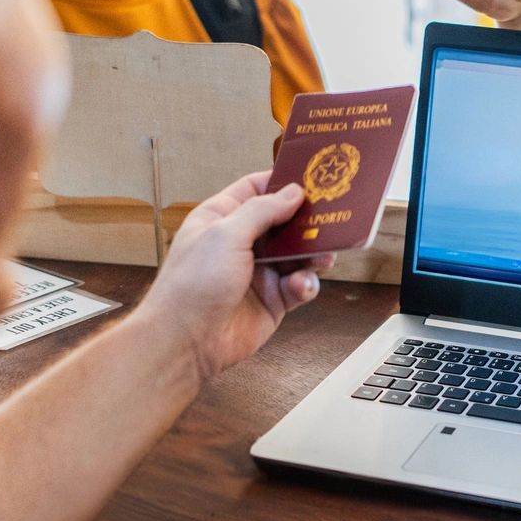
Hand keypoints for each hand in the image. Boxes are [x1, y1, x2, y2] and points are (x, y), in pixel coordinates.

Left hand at [138, 172, 333, 382]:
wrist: (187, 342)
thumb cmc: (193, 284)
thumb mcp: (226, 234)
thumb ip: (262, 211)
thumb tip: (293, 192)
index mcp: (222, 219)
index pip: (256, 190)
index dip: (282, 183)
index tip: (313, 178)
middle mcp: (241, 243)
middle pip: (284, 222)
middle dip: (308, 221)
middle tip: (334, 218)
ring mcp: (259, 272)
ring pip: (298, 254)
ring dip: (313, 254)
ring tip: (324, 257)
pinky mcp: (273, 300)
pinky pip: (299, 285)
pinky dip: (305, 285)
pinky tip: (300, 287)